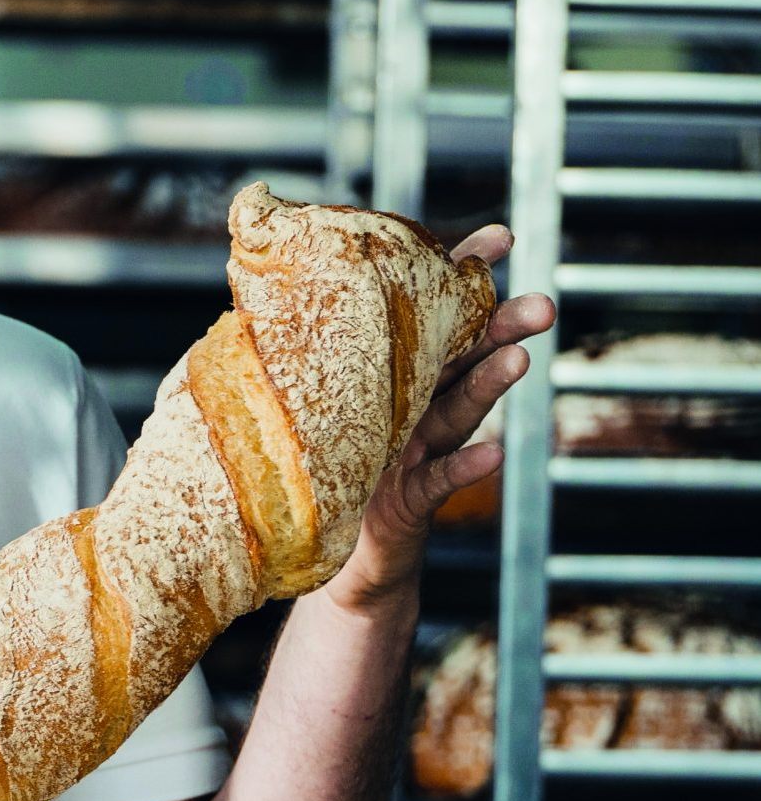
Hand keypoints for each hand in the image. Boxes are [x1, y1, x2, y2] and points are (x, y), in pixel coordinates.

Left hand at [326, 225, 556, 610]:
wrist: (330, 562)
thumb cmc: (318, 474)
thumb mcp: (303, 406)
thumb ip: (295, 355)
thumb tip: (259, 287)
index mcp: (390, 376)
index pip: (431, 319)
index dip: (465, 279)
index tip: (500, 239)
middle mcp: (413, 410)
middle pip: (463, 361)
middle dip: (503, 329)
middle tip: (542, 304)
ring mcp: (416, 454)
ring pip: (458, 414)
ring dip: (489, 386)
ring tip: (520, 356)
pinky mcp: (409, 502)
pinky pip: (439, 482)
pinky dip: (467, 469)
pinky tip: (496, 454)